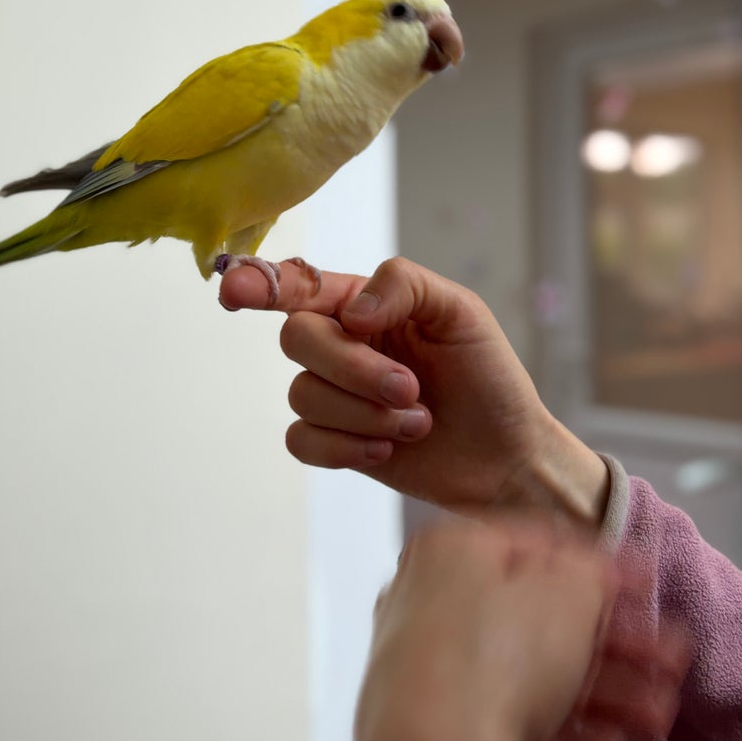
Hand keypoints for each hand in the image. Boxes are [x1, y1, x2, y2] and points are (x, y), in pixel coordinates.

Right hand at [220, 257, 608, 525]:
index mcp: (364, 303)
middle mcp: (341, 343)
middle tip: (410, 389)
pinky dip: (345, 448)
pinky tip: (386, 452)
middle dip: (353, 368)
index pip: (299, 285)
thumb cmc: (489, 377)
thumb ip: (403, 286)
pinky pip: (301, 440)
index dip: (260, 283)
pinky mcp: (335, 442)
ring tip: (418, 422)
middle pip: (298, 339)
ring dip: (366, 414)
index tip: (234, 291)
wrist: (508, 457)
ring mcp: (335, 394)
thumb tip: (349, 312)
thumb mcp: (461, 312)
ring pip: (303, 395)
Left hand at [355, 516, 683, 740]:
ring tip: (655, 719)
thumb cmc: (500, 656)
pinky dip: (560, 738)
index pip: (535, 543)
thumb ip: (590, 571)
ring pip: (532, 677)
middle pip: (539, 620)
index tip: (647, 587)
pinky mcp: (437, 736)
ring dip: (605, 697)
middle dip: (616, 645)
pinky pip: (508, 726)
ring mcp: (428, 672)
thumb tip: (591, 571)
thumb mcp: (569, 591)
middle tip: (669, 663)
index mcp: (451, 549)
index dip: (599, 564)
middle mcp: (429, 602)